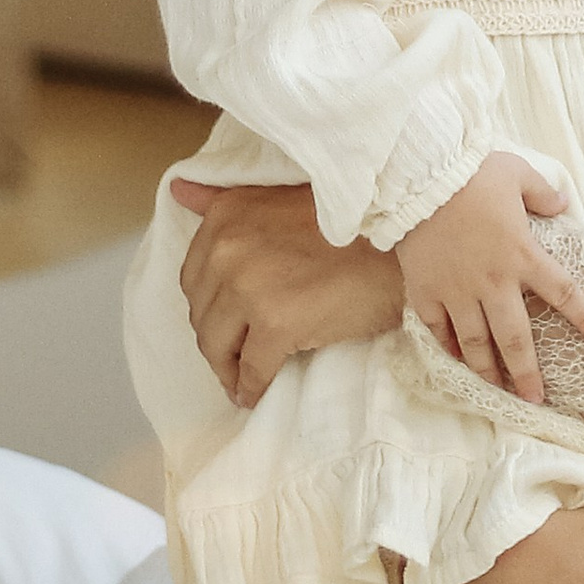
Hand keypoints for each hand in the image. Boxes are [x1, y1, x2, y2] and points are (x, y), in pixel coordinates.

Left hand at [173, 180, 404, 406]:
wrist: (406, 242)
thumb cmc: (351, 222)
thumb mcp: (278, 197)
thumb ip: (224, 199)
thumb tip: (177, 191)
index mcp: (227, 215)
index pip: (194, 276)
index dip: (210, 305)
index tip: (228, 321)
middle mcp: (228, 247)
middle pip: (201, 313)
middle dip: (217, 338)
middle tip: (236, 353)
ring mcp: (249, 287)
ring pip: (218, 345)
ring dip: (228, 367)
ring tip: (242, 377)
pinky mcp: (275, 324)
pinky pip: (252, 369)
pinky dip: (250, 387)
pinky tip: (256, 393)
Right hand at [394, 152, 583, 404]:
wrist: (418, 177)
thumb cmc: (471, 173)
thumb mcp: (517, 173)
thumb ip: (543, 193)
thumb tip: (562, 204)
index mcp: (522, 254)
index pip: (562, 293)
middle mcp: (492, 281)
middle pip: (514, 338)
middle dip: (526, 373)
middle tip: (536, 399)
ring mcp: (457, 290)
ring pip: (475, 342)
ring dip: (488, 370)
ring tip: (497, 390)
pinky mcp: (426, 290)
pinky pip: (439, 327)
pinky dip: (448, 346)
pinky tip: (457, 359)